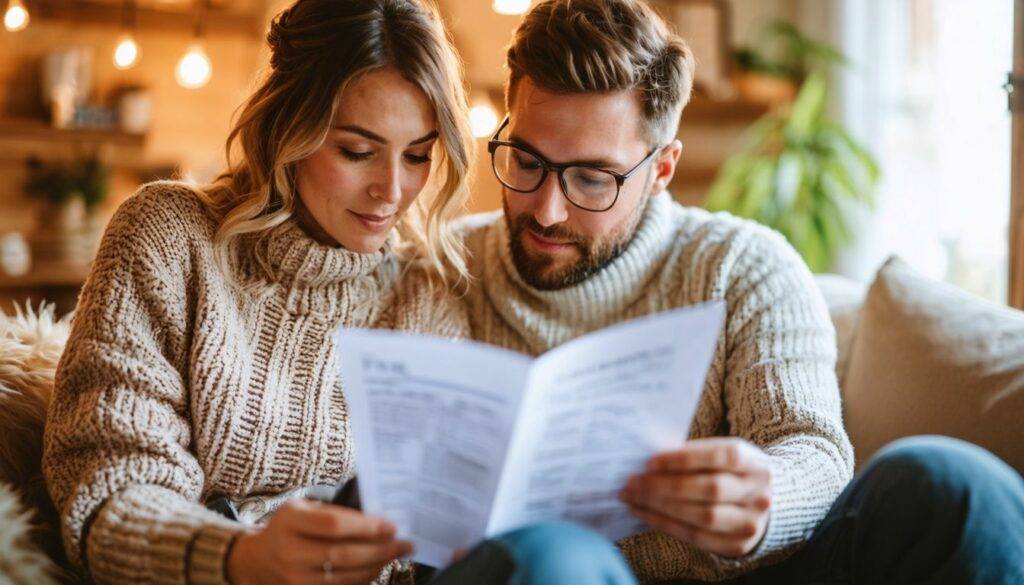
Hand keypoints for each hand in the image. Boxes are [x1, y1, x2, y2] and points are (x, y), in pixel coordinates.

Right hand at [227, 498, 412, 584]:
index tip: (392, 526)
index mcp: (290, 521)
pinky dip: (362, 580)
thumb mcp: (303, 509)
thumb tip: (380, 521)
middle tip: (405, 544)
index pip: (334, 525)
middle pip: (343, 554)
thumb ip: (335, 512)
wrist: (257, 559)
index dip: (366, 527)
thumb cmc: (289, 527)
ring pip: (344, 577)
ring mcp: (293, 579)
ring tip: (395, 555)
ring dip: (376, 567)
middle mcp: (289, 552)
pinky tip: (376, 569)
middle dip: (380, 550)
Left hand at [619, 438, 771, 557]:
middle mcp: (758, 495)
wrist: (763, 504)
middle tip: (632, 482)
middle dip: (665, 485)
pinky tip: (644, 513)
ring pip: (702, 516)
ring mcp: (750, 523)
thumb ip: (694, 454)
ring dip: (661, 507)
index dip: (684, 459)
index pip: (720, 457)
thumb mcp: (722, 455)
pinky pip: (696, 537)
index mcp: (755, 463)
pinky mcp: (737, 545)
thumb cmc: (731, 472)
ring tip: (632, 497)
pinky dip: (666, 524)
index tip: (650, 461)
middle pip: (710, 489)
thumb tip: (650, 461)